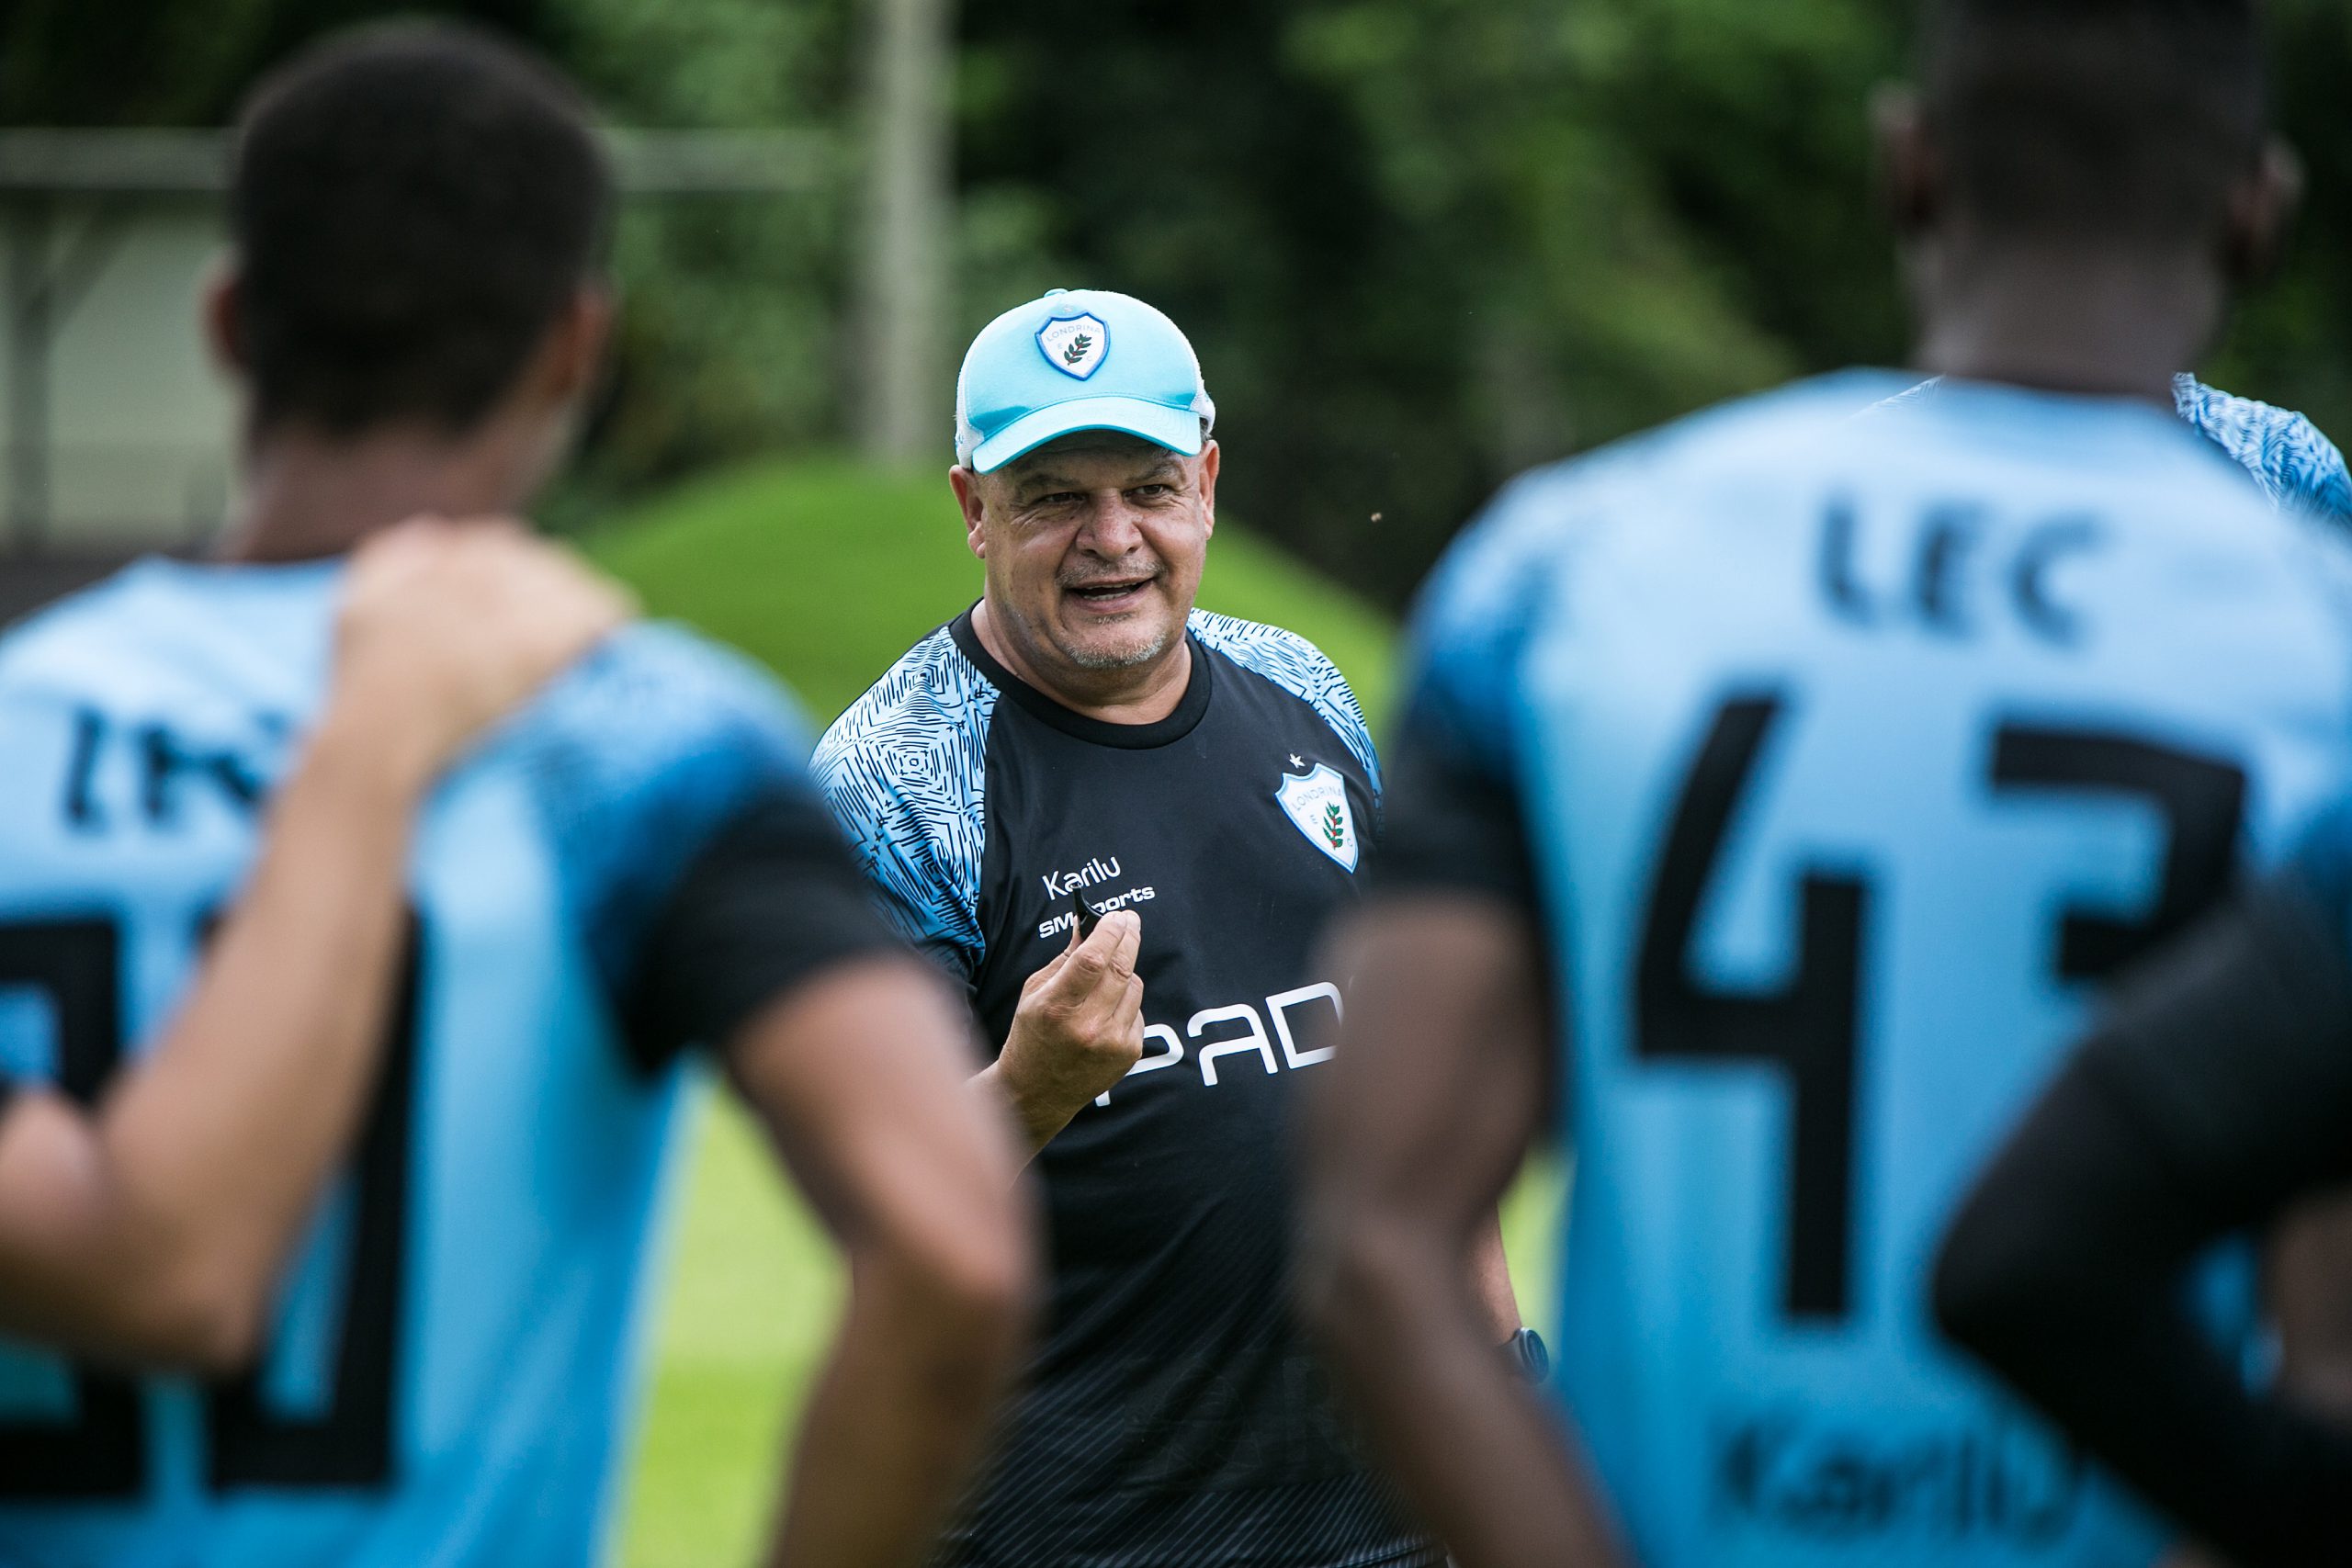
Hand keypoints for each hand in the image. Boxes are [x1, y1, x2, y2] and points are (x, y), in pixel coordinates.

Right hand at [329, 517, 633, 785]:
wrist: (379, 734)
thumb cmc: (363, 684)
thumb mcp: (356, 606)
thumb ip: (390, 557)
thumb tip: (435, 527)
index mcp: (442, 555)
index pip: (501, 547)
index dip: (517, 581)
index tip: (521, 612)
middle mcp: (479, 566)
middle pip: (544, 562)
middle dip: (553, 592)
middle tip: (559, 628)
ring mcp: (513, 602)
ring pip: (574, 584)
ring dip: (581, 606)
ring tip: (591, 633)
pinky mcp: (542, 641)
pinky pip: (602, 611)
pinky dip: (610, 621)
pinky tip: (614, 639)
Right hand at [992, 911, 1145, 1147]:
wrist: (1037, 1092)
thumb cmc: (1031, 1035)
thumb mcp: (1035, 992)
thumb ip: (1065, 958)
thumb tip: (1087, 923)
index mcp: (1055, 1008)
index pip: (1093, 959)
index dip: (1109, 931)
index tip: (1117, 915)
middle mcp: (1087, 1027)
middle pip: (1122, 968)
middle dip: (1128, 937)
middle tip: (1129, 920)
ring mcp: (1111, 1043)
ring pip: (1134, 985)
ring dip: (1123, 973)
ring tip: (1101, 981)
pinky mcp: (1128, 1053)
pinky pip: (1137, 1009)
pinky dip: (1125, 1002)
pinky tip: (1104, 1013)